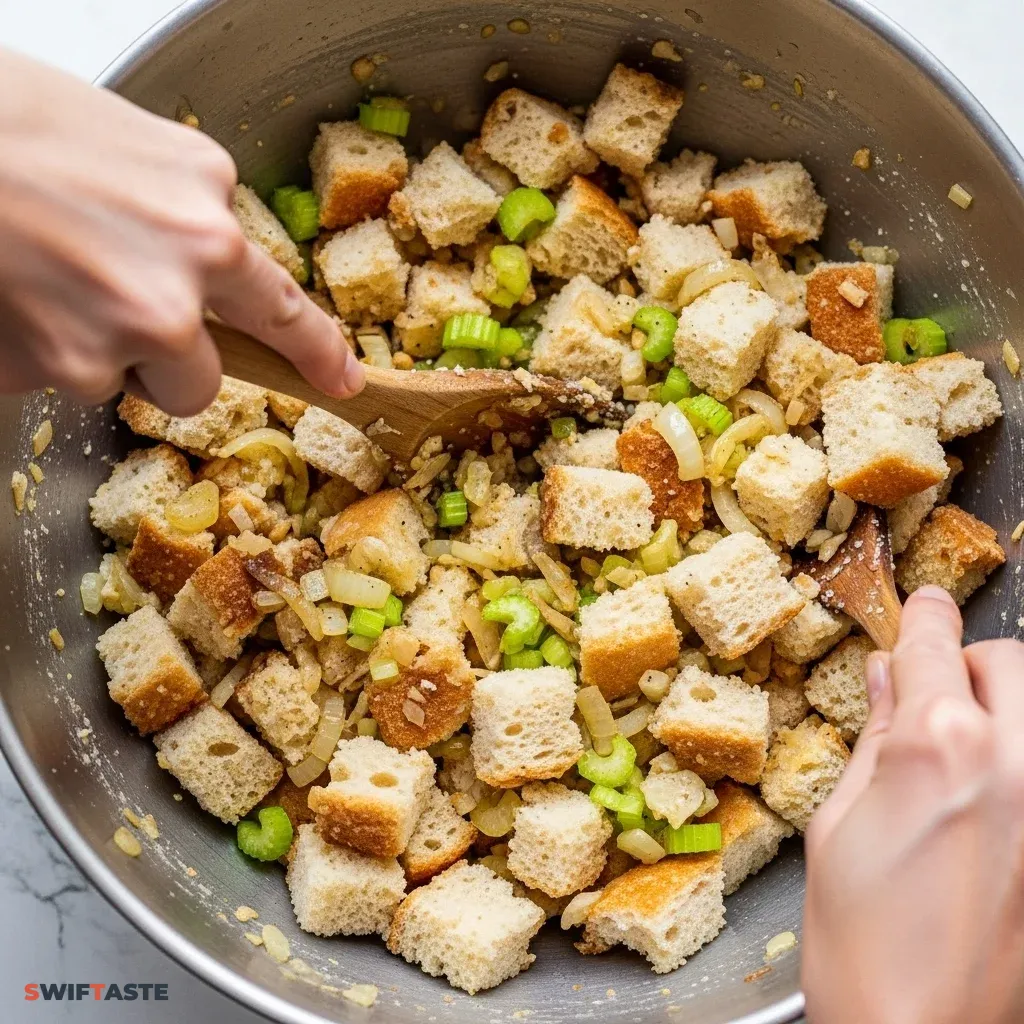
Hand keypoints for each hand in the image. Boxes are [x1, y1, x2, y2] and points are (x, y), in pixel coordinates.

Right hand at [0, 48, 363, 414]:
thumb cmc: (18, 122)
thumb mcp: (139, 154)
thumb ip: (186, 219)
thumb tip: (202, 262)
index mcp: (209, 224)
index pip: (283, 309)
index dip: (315, 352)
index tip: (341, 381)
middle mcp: (181, 286)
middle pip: (202, 380)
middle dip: (163, 361)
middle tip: (107, 305)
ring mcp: (125, 332)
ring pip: (132, 387)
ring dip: (99, 356)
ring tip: (49, 283)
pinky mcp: (64, 366)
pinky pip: (63, 381)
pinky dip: (39, 351)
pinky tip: (17, 293)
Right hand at [802, 586, 1023, 1023]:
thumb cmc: (862, 945)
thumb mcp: (840, 824)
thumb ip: (877, 739)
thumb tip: (890, 680)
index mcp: (938, 748)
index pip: (936, 646)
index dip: (925, 617)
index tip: (926, 606)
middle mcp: (1015, 766)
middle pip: (1011, 662)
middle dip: (970, 664)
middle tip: (937, 692)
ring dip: (1007, 707)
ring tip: (969, 744)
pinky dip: (1018, 761)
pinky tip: (990, 793)